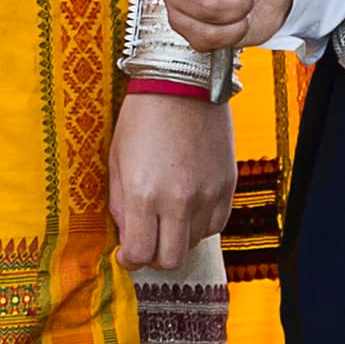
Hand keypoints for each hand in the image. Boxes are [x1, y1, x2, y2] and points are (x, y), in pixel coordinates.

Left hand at [106, 90, 233, 271]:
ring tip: (167, 213)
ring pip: (195, 243)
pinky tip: (188, 206)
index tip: (127, 255)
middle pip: (171, 260)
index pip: (140, 253)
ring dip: (178, 237)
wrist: (184, 83)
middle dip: (154, 257)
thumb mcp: (117, 158)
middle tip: (147, 243)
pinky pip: (216, 225)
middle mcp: (179, 200)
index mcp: (144, 193)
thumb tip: (127, 236)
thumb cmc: (142, 116)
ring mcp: (207, 195)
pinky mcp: (227, 187)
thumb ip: (120, 203)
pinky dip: (200, 224)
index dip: (130, 260)